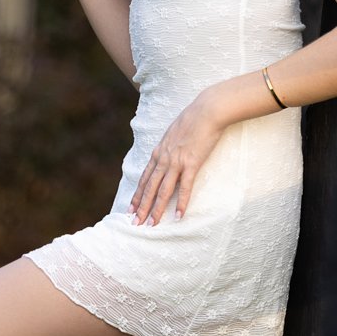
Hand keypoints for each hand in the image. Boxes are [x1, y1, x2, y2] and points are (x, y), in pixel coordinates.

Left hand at [130, 92, 223, 225]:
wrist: (206, 111)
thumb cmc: (193, 119)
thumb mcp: (173, 133)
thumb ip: (168, 147)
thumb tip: (167, 154)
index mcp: (158, 152)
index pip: (144, 178)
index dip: (137, 195)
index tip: (130, 208)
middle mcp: (164, 159)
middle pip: (150, 188)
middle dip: (141, 207)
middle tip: (134, 223)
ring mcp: (176, 162)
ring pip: (163, 190)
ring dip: (156, 209)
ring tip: (151, 224)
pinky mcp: (192, 163)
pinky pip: (185, 187)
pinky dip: (182, 202)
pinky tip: (179, 215)